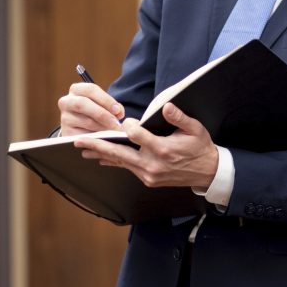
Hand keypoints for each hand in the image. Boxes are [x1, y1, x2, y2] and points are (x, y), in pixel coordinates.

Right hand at [58, 82, 124, 134]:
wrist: (83, 127)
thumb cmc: (97, 111)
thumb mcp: (104, 104)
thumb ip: (113, 106)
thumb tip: (118, 113)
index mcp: (77, 90)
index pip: (90, 89)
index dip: (106, 100)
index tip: (117, 110)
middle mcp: (66, 102)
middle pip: (82, 103)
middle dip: (102, 114)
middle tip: (115, 123)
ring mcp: (65, 118)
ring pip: (86, 121)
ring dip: (103, 127)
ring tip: (113, 131)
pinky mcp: (66, 132)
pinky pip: (84, 135)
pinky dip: (97, 136)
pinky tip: (104, 137)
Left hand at [73, 103, 219, 189]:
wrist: (207, 172)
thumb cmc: (201, 148)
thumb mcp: (195, 129)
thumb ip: (179, 117)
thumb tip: (166, 106)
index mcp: (163, 150)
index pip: (137, 136)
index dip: (128, 126)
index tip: (126, 121)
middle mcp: (153, 164)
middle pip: (119, 153)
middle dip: (98, 145)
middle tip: (79, 141)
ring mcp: (149, 174)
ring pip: (120, 162)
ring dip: (101, 154)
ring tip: (84, 148)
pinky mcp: (148, 180)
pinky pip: (127, 168)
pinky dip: (114, 161)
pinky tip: (103, 157)